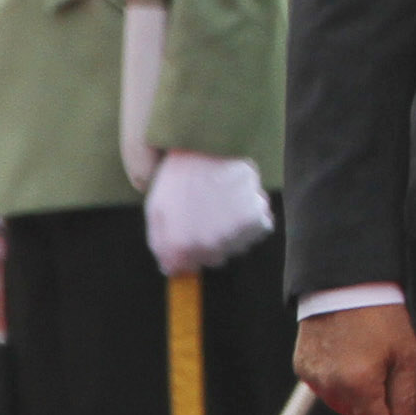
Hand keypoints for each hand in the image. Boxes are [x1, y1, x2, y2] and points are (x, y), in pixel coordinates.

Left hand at [141, 152, 274, 276]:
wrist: (207, 145)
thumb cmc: (180, 176)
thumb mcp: (156, 210)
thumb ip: (160, 244)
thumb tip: (171, 269)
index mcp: (180, 246)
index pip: (184, 268)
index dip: (184, 251)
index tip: (187, 234)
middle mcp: (208, 246)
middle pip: (213, 259)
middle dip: (209, 242)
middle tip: (206, 212)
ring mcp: (233, 234)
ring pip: (238, 246)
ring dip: (232, 231)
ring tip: (223, 202)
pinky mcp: (255, 219)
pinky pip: (259, 228)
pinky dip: (253, 218)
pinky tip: (241, 199)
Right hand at [298, 302, 415, 414]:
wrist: (346, 283)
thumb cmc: (382, 316)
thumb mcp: (405, 354)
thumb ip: (406, 399)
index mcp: (359, 386)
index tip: (396, 401)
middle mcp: (331, 387)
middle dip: (372, 401)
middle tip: (381, 365)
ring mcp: (313, 377)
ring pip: (339, 402)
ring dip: (352, 389)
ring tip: (362, 354)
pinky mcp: (302, 366)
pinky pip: (323, 385)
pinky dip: (335, 376)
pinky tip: (344, 350)